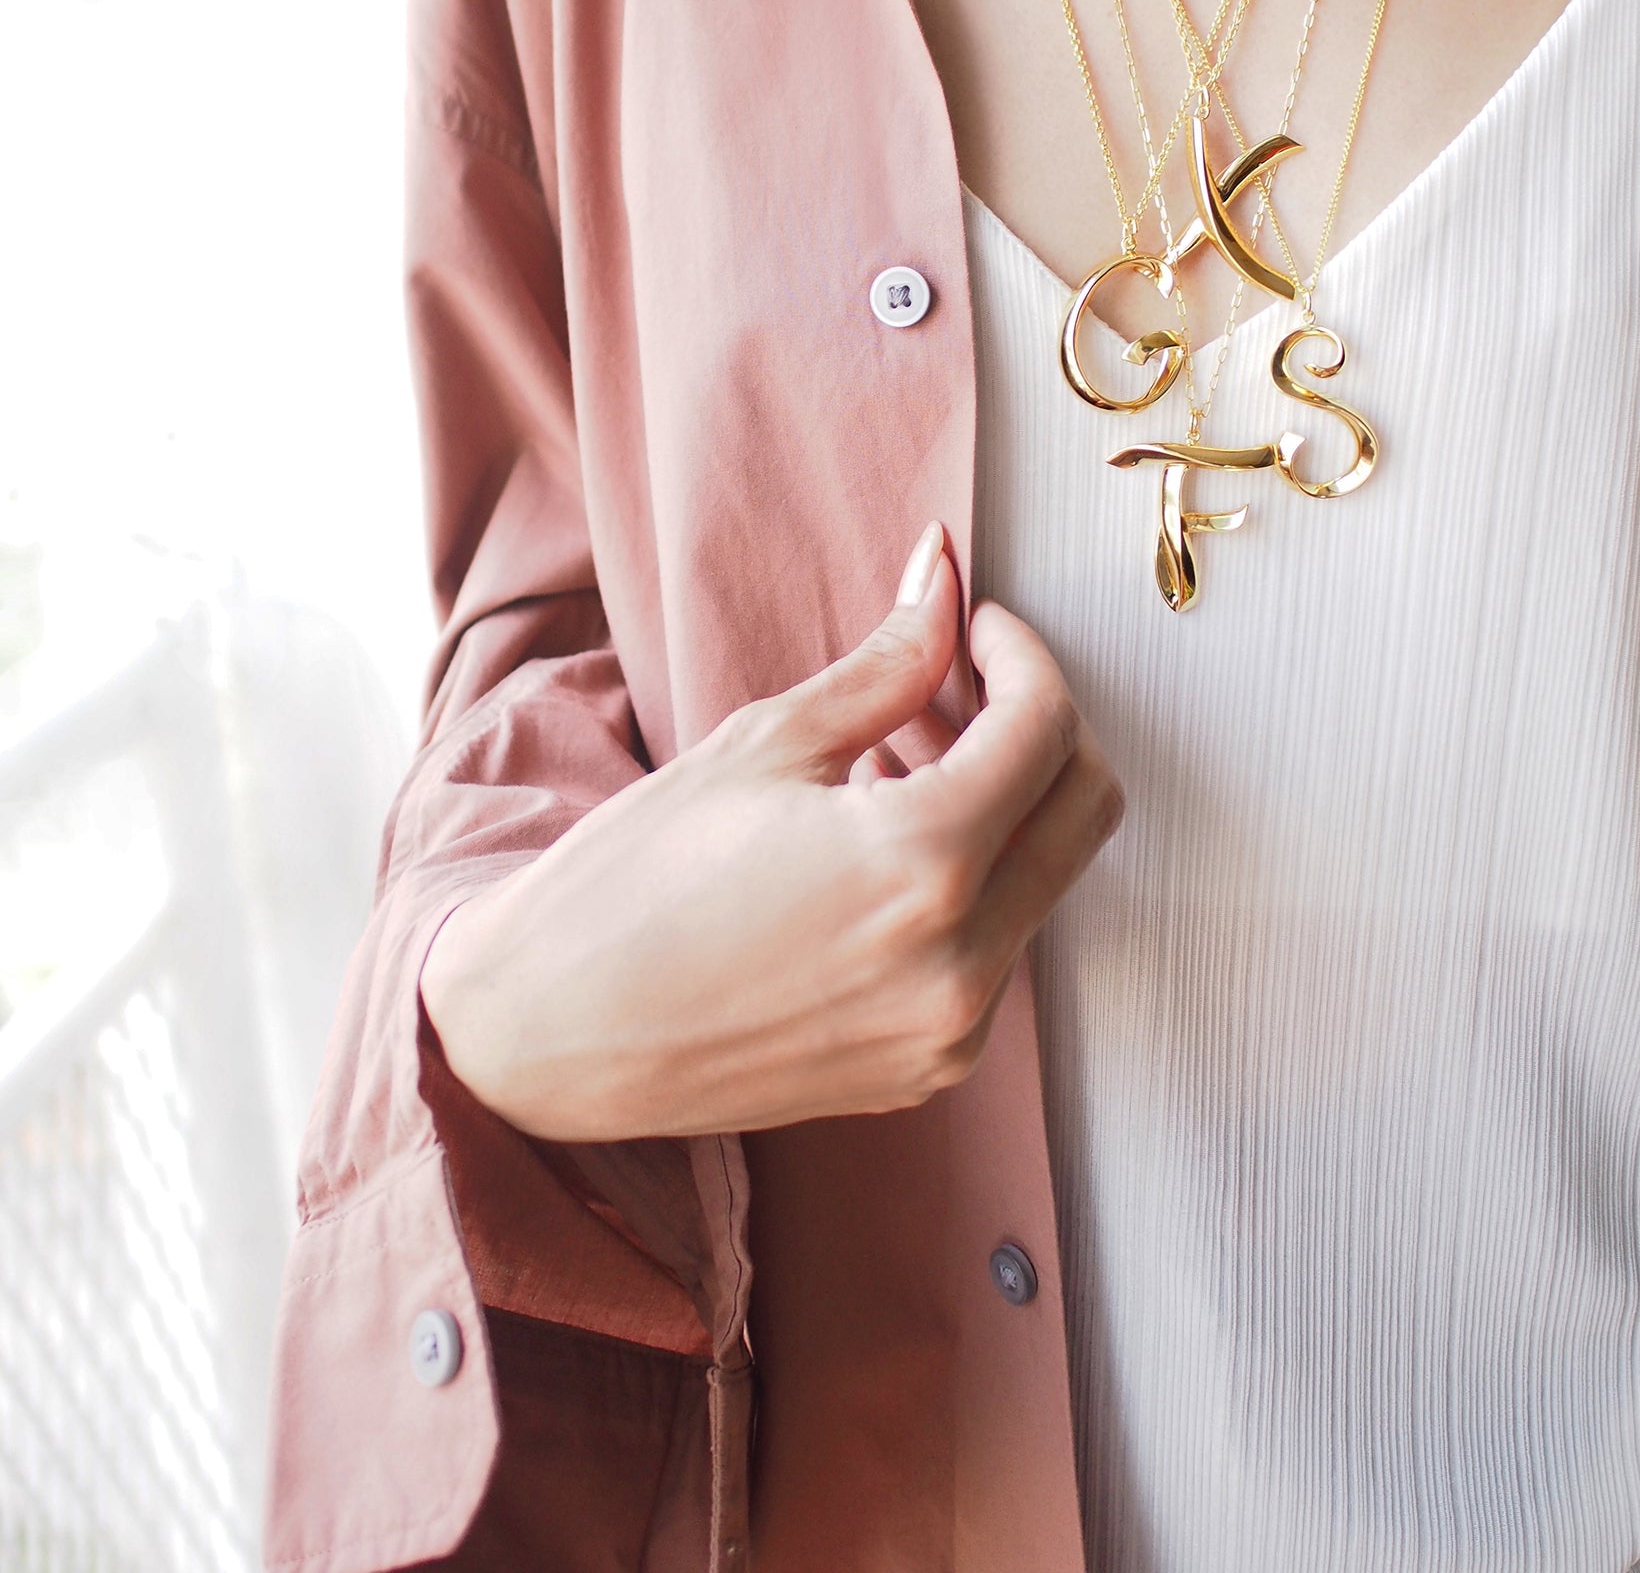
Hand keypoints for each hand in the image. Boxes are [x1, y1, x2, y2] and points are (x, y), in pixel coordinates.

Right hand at [420, 524, 1123, 1140]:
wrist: (547, 1033)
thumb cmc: (632, 883)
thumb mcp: (765, 744)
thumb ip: (886, 664)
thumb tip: (944, 578)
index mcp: (922, 864)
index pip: (1047, 731)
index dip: (1021, 657)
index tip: (974, 629)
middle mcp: (960, 961)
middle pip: (1084, 808)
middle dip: (1041, 725)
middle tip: (955, 684)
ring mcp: (950, 1029)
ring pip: (1046, 879)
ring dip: (1005, 803)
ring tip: (900, 757)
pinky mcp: (927, 1069)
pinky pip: (998, 947)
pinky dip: (971, 880)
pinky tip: (880, 843)